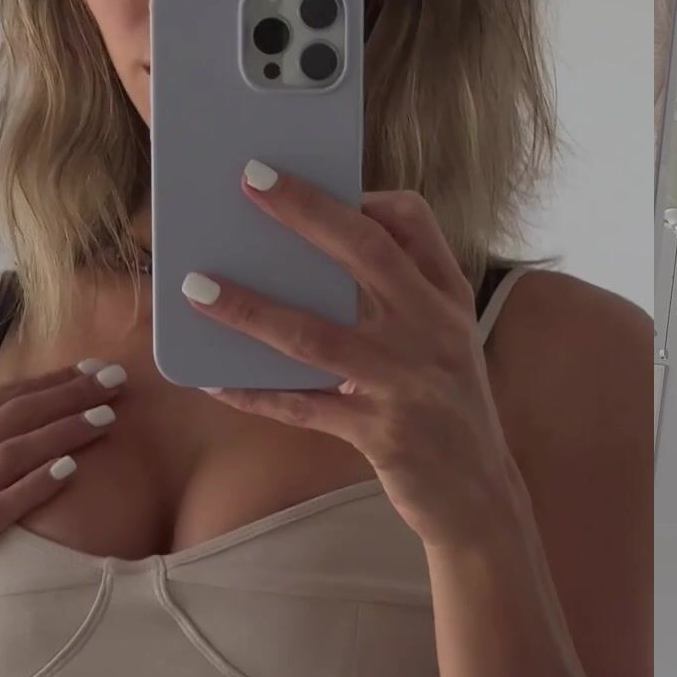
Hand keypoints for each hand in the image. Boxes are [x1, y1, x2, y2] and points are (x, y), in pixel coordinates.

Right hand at [0, 361, 126, 666]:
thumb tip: (17, 420)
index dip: (50, 380)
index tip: (96, 366)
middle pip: (10, 418)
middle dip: (67, 395)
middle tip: (117, 379)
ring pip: (7, 456)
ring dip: (60, 433)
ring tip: (106, 419)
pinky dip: (32, 487)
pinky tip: (69, 472)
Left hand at [180, 169, 525, 553]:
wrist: (480, 495)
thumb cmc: (449, 409)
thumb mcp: (445, 343)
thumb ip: (400, 300)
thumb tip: (307, 269)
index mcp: (447, 300)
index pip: (415, 223)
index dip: (365, 196)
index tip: (321, 187)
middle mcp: (432, 330)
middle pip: (365, 253)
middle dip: (305, 211)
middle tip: (250, 181)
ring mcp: (406, 382)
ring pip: (315, 333)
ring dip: (248, 308)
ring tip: (195, 287)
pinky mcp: (380, 432)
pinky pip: (301, 407)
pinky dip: (254, 394)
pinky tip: (214, 380)